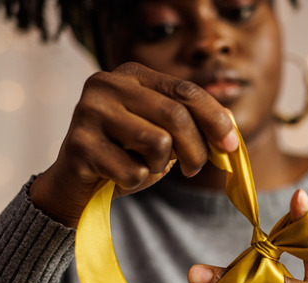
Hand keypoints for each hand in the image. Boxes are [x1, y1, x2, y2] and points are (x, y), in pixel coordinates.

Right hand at [29, 62, 239, 226]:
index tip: (231, 146)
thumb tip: (231, 126)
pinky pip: (133, 171)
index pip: (185, 90)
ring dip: (160, 166)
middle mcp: (107, 84)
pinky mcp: (79, 145)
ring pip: (157, 142)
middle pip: (175, 116)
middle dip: (196, 149)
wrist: (76, 184)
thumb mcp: (163, 134)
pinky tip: (118, 176)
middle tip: (194, 168)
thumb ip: (193, 124)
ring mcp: (88, 112)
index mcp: (131, 74)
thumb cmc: (125, 155)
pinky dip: (136, 182)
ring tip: (144, 166)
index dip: (215, 119)